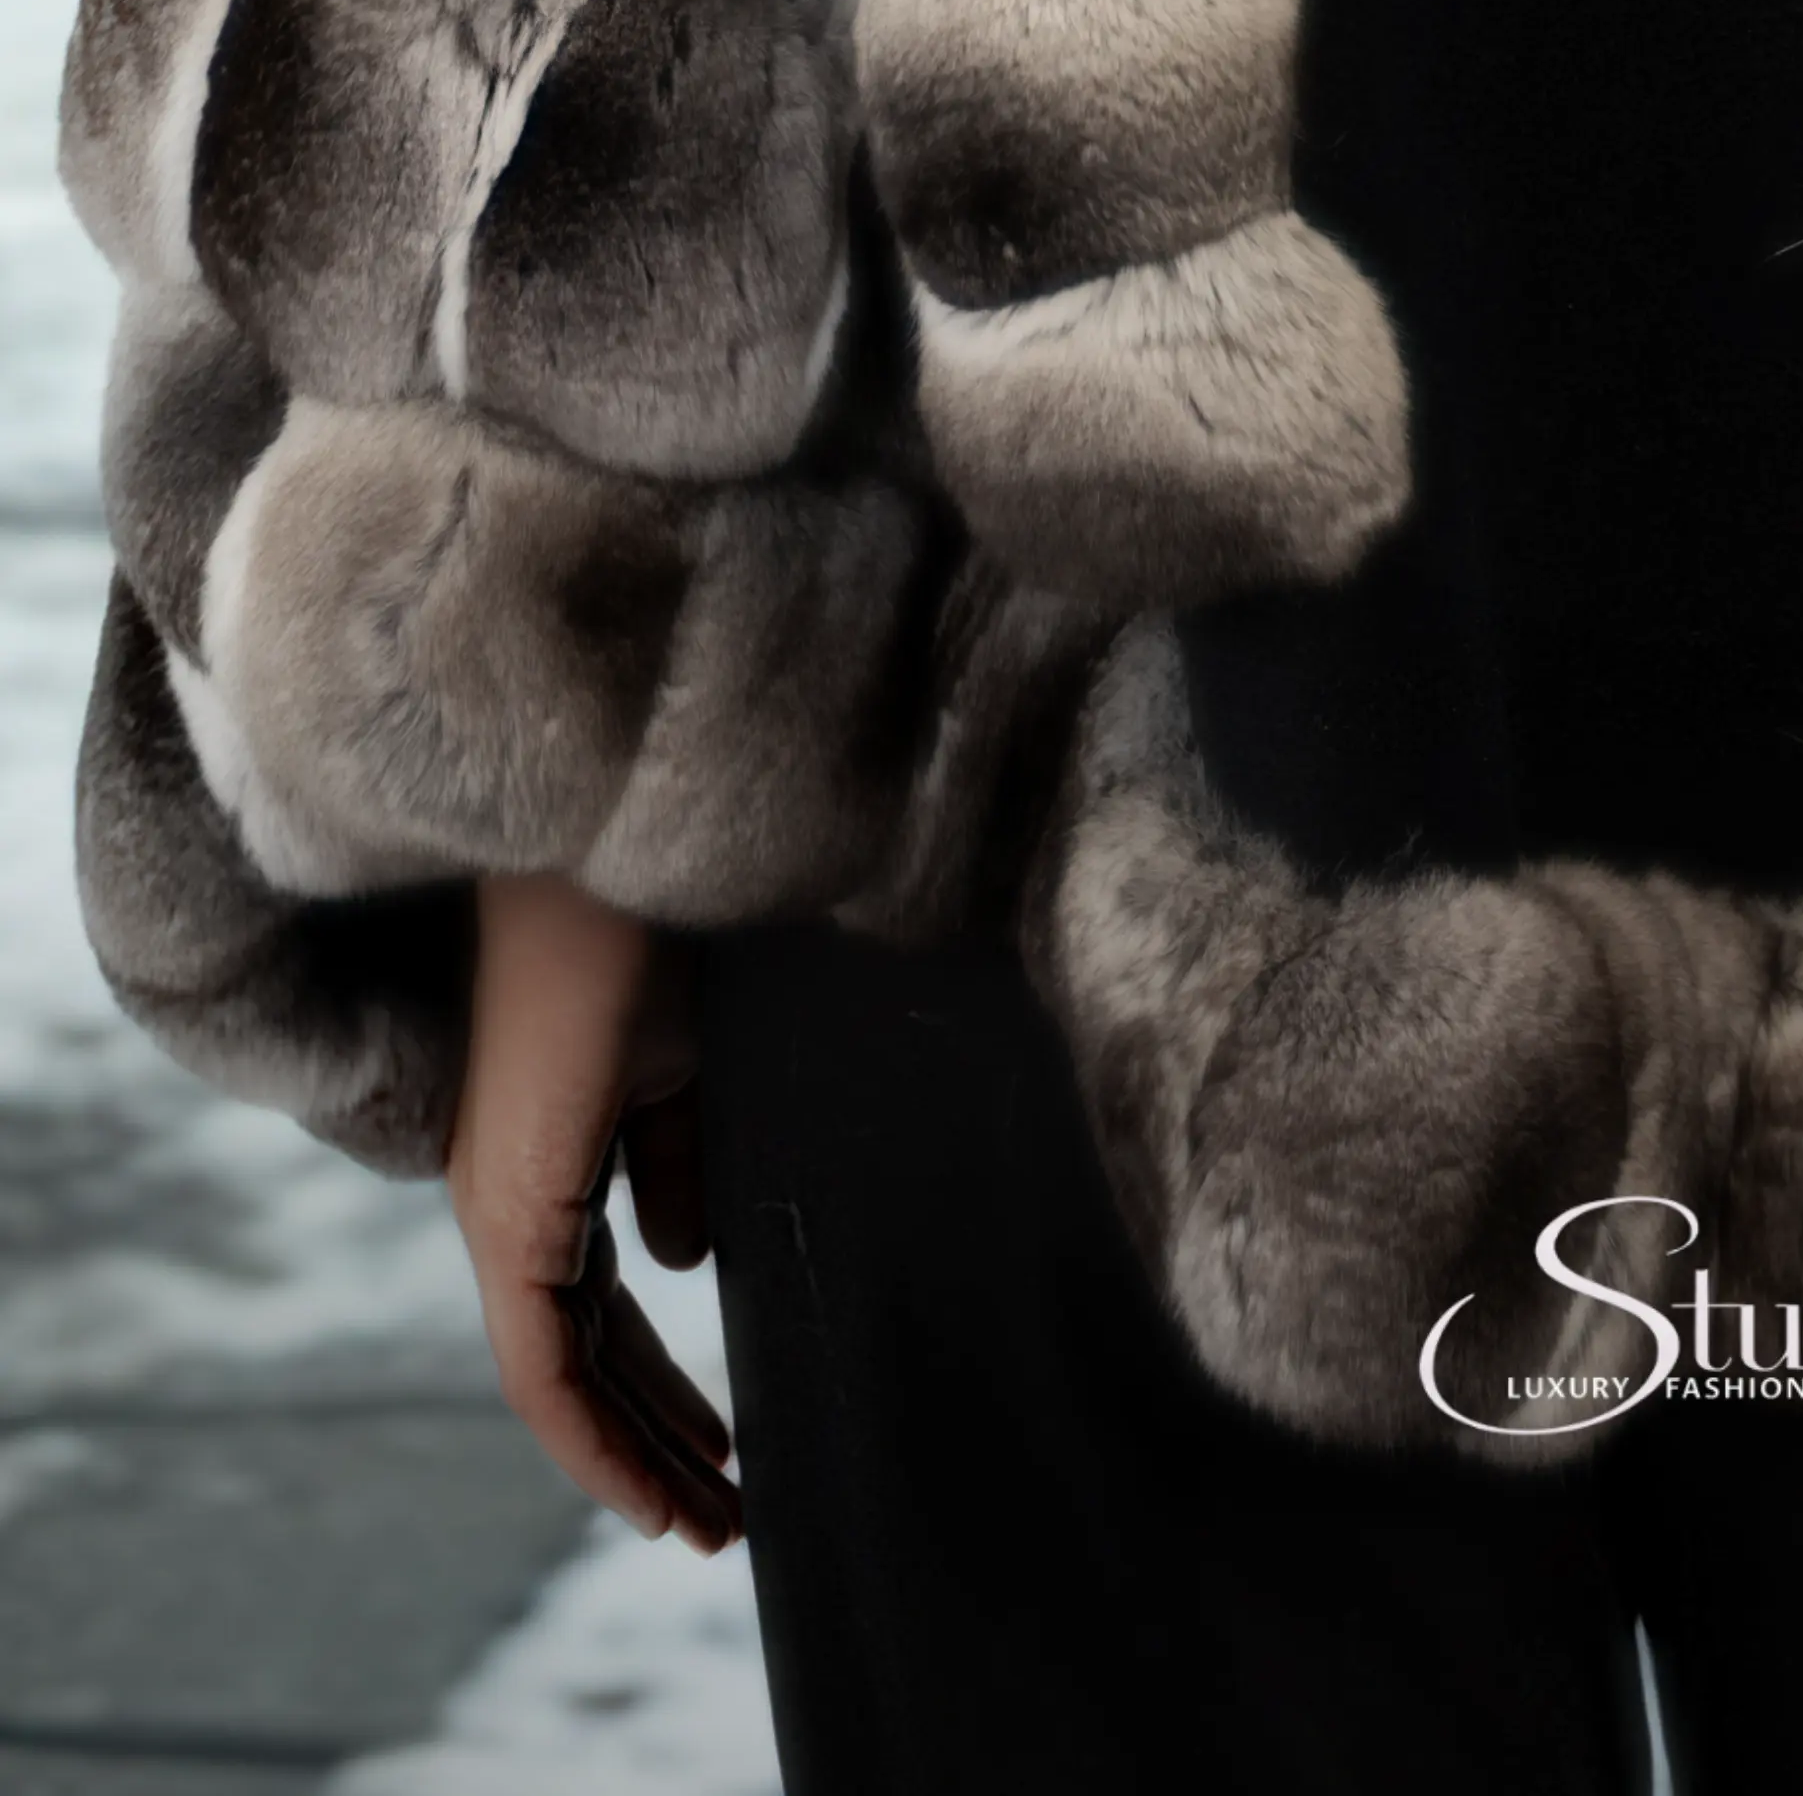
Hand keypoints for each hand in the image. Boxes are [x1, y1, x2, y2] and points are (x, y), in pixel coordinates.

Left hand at [447, 876, 741, 1554]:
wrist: (599, 854)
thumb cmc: (643, 932)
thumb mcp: (679, 1067)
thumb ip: (675, 1163)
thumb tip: (682, 1261)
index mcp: (548, 1165)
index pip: (599, 1312)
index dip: (658, 1391)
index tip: (723, 1453)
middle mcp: (511, 1202)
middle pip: (580, 1363)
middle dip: (654, 1446)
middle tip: (723, 1517)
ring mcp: (505, 1209)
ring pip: (558, 1378)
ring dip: (632, 1458)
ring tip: (706, 1523)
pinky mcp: (513, 1207)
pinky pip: (541, 1359)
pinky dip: (592, 1433)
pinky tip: (648, 1481)